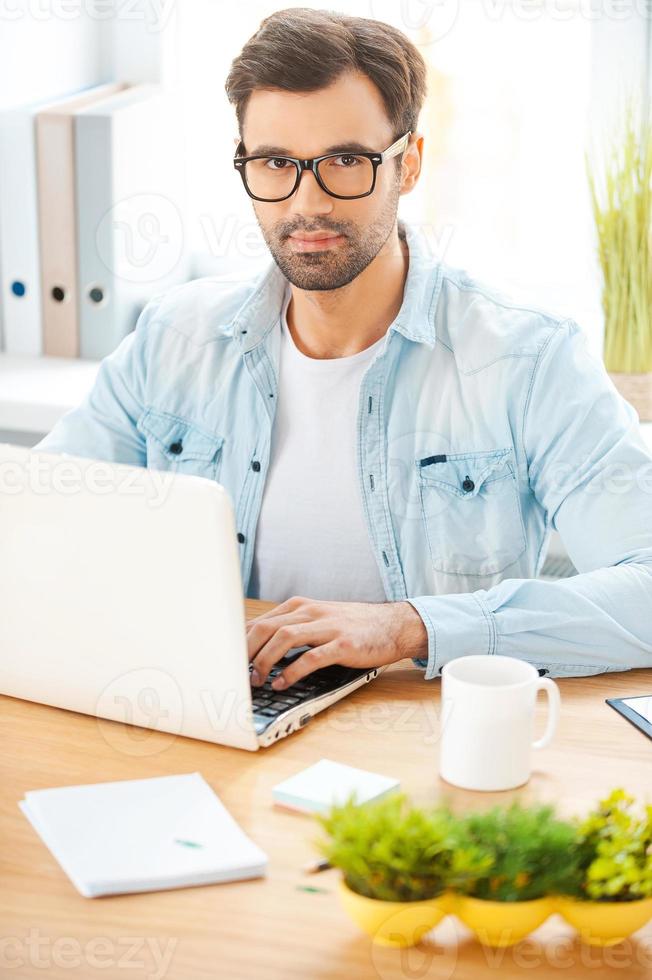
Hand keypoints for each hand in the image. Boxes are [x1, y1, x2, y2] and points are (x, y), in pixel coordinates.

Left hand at [246, 595, 426, 690]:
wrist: (392, 625)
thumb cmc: (351, 626)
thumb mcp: (317, 620)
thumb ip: (290, 629)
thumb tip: (255, 648)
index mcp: (300, 606)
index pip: (259, 621)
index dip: (239, 643)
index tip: (227, 662)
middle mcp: (310, 612)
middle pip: (265, 628)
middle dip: (247, 653)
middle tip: (240, 674)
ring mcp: (327, 627)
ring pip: (284, 638)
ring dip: (265, 661)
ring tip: (258, 680)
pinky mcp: (343, 644)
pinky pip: (311, 658)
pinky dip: (292, 672)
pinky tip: (283, 684)